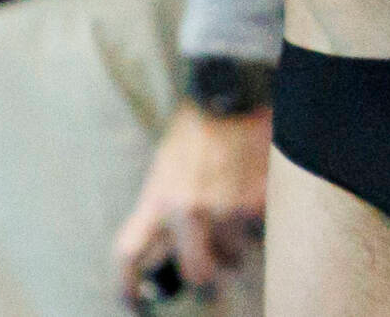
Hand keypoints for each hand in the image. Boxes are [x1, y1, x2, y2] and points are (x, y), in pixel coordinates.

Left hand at [113, 103, 271, 308]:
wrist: (230, 93)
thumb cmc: (195, 132)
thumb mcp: (165, 169)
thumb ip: (163, 208)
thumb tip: (168, 251)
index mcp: (160, 200)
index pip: (131, 255)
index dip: (129, 288)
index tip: (136, 305)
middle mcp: (192, 210)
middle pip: (197, 273)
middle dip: (203, 281)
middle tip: (208, 283)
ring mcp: (229, 208)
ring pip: (235, 255)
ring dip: (235, 247)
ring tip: (236, 219)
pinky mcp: (260, 200)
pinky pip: (260, 234)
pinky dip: (258, 227)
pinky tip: (255, 203)